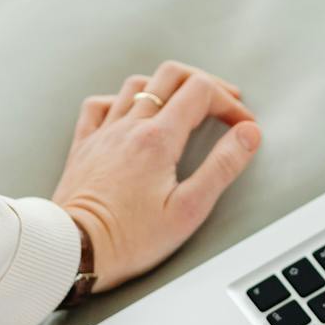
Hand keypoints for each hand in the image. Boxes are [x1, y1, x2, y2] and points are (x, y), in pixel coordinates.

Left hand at [53, 61, 262, 291]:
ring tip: (184, 105)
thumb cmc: (130, 239)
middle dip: (203, 82)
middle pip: (170, 75)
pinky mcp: (84, 146)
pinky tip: (131, 114)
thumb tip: (248, 134)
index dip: (229, 102)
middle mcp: (129, 127)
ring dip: (166, 87)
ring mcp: (104, 133)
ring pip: (136, 85)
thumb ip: (222, 167)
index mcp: (158, 139)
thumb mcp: (189, 209)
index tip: (242, 124)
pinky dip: (121, 101)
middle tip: (223, 102)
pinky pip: (99, 105)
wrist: (75, 250)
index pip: (200, 92)